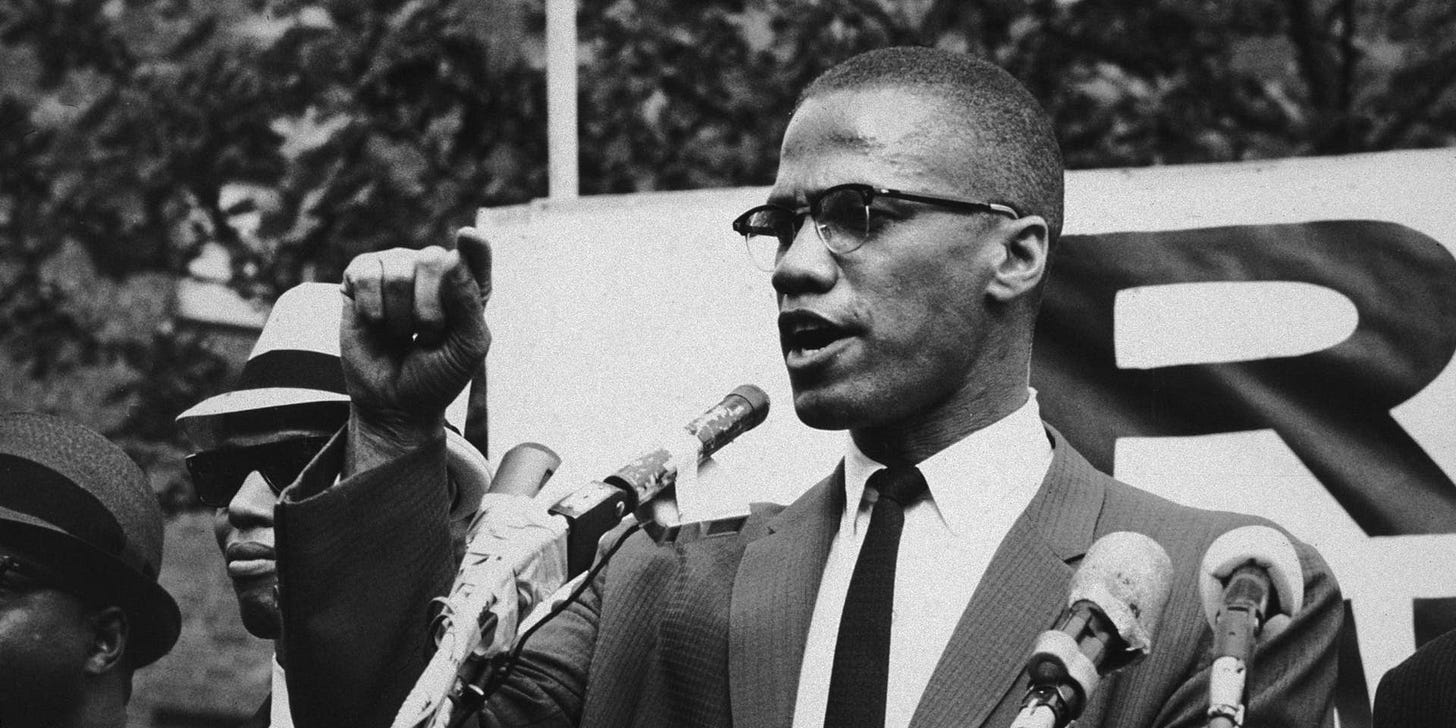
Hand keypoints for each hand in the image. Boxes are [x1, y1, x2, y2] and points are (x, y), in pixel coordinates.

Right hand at [339, 228, 491, 463]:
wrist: (394, 403)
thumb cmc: (438, 374)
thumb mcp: (467, 347)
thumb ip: (468, 303)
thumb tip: (452, 256)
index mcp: (466, 284)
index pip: (475, 254)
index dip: (474, 246)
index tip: (468, 237)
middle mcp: (432, 268)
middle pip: (432, 260)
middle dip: (428, 310)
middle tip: (426, 336)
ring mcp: (395, 268)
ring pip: (397, 272)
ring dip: (400, 317)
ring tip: (402, 333)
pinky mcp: (360, 277)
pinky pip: (366, 275)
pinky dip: (372, 310)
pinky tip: (377, 323)